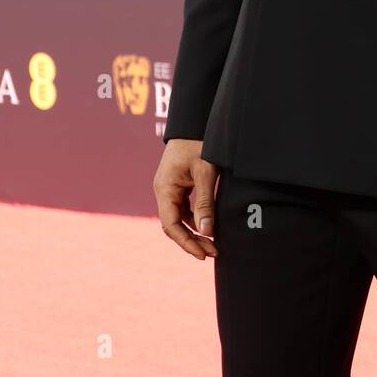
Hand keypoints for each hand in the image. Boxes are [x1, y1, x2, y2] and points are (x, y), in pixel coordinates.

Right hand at [153, 139, 218, 260]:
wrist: (194, 123)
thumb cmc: (199, 143)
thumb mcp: (206, 172)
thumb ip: (206, 202)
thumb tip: (207, 232)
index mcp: (165, 188)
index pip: (171, 225)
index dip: (186, 242)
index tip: (203, 253)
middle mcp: (163, 191)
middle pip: (174, 225)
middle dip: (192, 240)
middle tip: (213, 253)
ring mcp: (169, 189)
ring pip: (179, 218)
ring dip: (194, 232)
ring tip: (213, 244)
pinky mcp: (178, 186)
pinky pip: (183, 209)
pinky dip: (195, 220)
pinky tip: (209, 227)